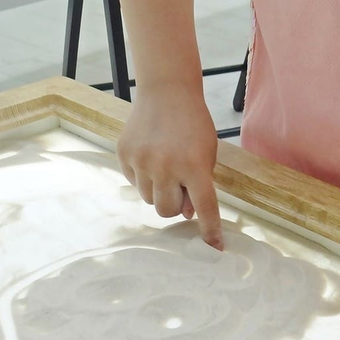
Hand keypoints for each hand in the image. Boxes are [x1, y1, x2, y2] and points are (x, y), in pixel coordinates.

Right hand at [116, 83, 222, 248]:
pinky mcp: (125, 155)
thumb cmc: (193, 124)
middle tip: (180, 186)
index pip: (204, 206)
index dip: (210, 229)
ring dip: (159, 191)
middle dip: (175, 205)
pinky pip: (135, 182)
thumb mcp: (207, 153)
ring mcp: (142, 161)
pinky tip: (151, 155)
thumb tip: (186, 213)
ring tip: (165, 165)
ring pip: (150, 199)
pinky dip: (144, 177)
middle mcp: (166, 166)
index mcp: (194, 166)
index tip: (214, 247)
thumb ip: (200, 184)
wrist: (167, 92)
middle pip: (167, 211)